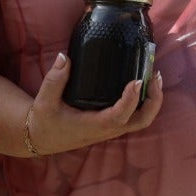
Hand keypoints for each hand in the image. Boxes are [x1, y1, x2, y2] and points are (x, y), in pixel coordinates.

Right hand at [23, 51, 164, 156]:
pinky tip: (144, 83)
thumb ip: (54, 79)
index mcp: (92, 126)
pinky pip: (136, 116)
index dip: (130, 100)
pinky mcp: (112, 125)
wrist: (41, 138)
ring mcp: (112, 129)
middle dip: (153, 100)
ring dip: (152, 100)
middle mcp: (106, 130)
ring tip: (154, 76)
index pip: (118, 117)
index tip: (137, 80)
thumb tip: (65, 57)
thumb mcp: (44, 101)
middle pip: (141, 121)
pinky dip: (145, 101)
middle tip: (154, 76)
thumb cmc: (44, 120)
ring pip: (141, 120)